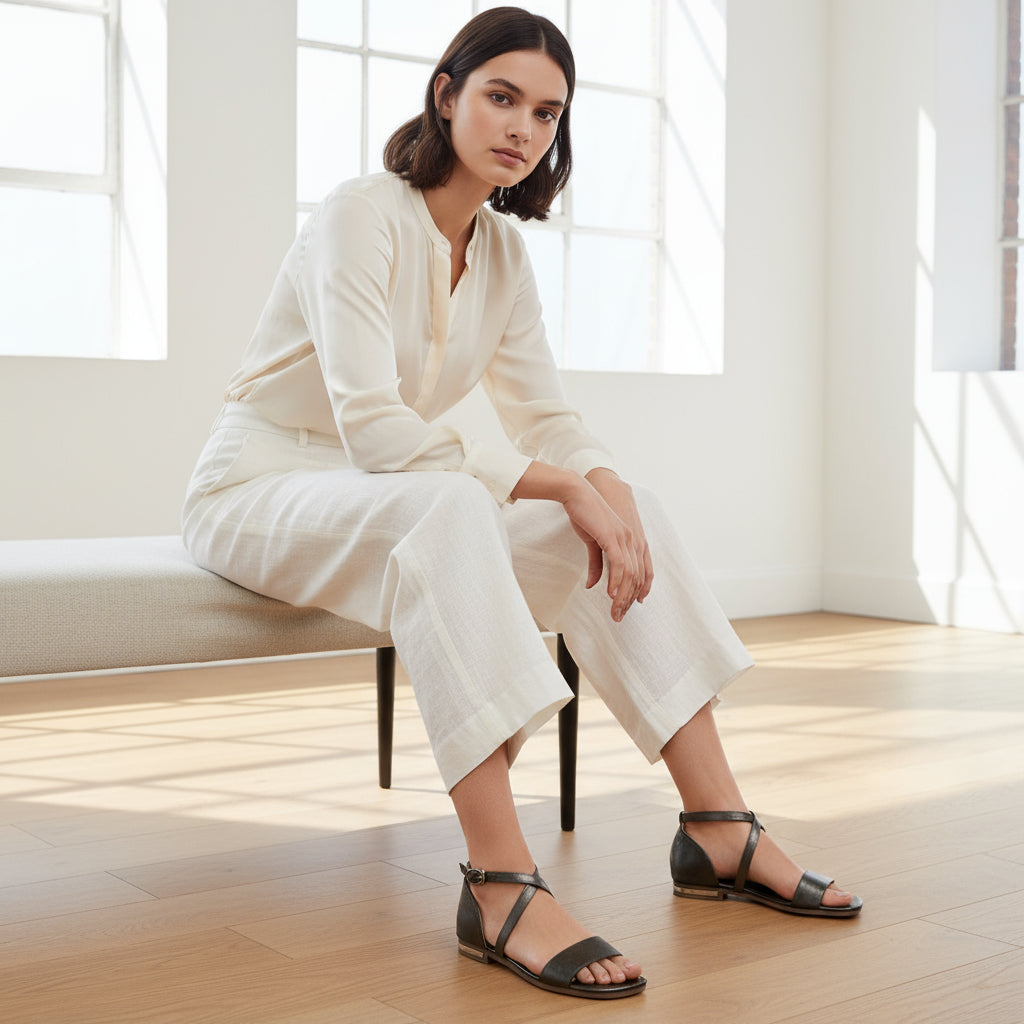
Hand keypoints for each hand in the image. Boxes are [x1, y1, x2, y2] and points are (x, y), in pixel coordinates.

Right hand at [562, 475, 649, 621]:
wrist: (577, 494)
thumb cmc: (585, 514)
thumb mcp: (592, 542)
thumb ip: (596, 564)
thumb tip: (593, 585)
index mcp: (632, 539)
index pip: (644, 570)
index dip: (642, 589)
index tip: (633, 605)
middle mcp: (633, 539)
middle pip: (638, 577)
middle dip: (629, 599)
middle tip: (619, 615)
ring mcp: (625, 538)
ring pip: (630, 574)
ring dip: (623, 596)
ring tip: (615, 611)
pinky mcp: (613, 537)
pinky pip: (619, 565)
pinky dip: (617, 581)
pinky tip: (611, 595)